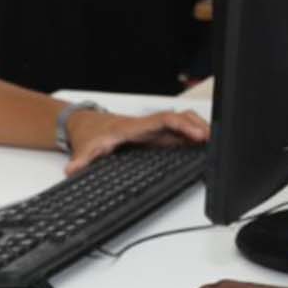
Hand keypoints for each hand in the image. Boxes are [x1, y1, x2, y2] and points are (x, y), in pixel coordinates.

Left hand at [65, 107, 209, 174]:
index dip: (182, 125)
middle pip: (179, 118)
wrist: (89, 126)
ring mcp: (154, 131)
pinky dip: (192, 137)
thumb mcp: (86, 147)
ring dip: (197, 129)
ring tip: (214, 142)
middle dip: (197, 126)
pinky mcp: (156, 138)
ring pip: (181, 124)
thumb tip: (73, 169)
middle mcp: (148, 126)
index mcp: (136, 127)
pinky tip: (203, 147)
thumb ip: (81, 159)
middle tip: (213, 140)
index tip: (196, 134)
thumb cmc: (91, 134)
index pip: (164, 120)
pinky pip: (178, 134)